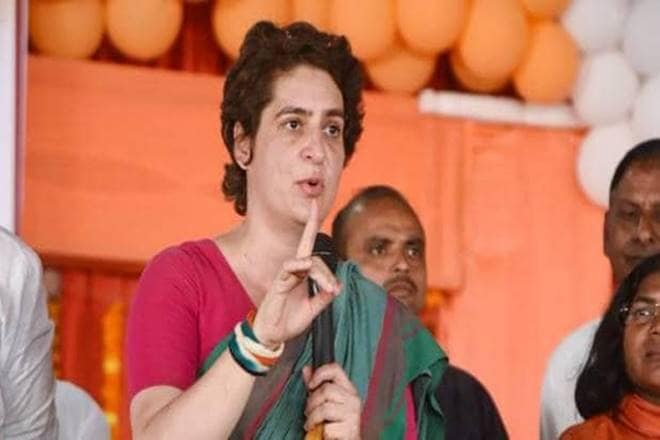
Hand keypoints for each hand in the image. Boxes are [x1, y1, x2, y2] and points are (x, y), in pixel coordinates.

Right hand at [251, 200, 341, 347]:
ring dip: (320, 274)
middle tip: (332, 290)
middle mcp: (292, 271)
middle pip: (313, 257)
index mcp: (301, 274)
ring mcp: (284, 276)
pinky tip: (306, 267)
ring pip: (306, 262)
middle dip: (326, 272)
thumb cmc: (289, 321)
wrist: (272, 337)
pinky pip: (289, 268)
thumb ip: (324, 297)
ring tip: (328, 290)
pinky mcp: (278, 284)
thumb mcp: (313, 309)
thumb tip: (338, 286)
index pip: (307, 245)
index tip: (314, 204)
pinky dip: (299, 265)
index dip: (310, 223)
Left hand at [303, 364, 361, 439]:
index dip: (320, 373)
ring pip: (325, 408)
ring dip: (312, 418)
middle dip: (311, 402)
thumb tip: (307, 368)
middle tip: (308, 412)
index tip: (310, 385)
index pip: (336, 369)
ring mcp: (353, 414)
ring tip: (311, 423)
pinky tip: (322, 433)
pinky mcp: (350, 430)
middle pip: (326, 390)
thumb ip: (316, 386)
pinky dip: (321, 432)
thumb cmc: (334, 421)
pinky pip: (328, 427)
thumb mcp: (324, 401)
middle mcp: (353, 398)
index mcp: (348, 389)